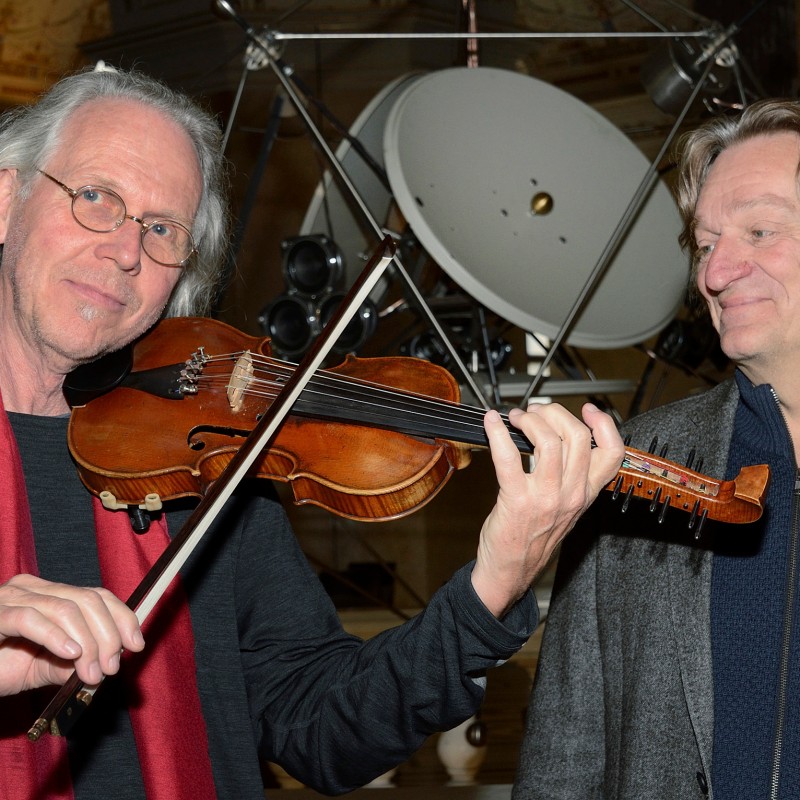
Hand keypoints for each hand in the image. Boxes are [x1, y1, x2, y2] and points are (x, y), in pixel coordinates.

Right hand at [0, 574, 144, 695]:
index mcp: (49, 594)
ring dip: (88, 644)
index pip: (98, 595)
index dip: (123, 618)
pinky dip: (55, 636)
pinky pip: (30, 618)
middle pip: (88, 600)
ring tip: (92, 673)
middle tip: (111, 668)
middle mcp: (33, 587)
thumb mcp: (45, 667)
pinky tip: (70, 654)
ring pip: (67, 609)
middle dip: (108, 635)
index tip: (137, 645)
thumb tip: (110, 662)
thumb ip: (76, 662)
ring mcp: (12, 596)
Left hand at [471, 402, 623, 617]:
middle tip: (536, 411)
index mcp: (586, 494)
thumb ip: (571, 478)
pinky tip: (492, 423)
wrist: (511, 572)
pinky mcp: (517, 500)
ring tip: (516, 418)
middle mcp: (571, 494)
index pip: (613, 453)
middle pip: (577, 436)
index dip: (604, 424)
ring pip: (549, 441)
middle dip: (554, 413)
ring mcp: (546, 497)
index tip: (588, 409)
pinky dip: (497, 433)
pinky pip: (509, 456)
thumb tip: (558, 436)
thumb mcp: (566, 508)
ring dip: (529, 420)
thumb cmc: (533, 538)